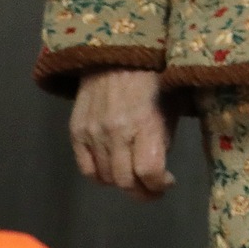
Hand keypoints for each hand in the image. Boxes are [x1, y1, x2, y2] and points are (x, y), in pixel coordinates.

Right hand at [69, 68, 176, 201]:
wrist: (115, 55)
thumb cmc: (154, 78)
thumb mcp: (172, 105)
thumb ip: (164, 139)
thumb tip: (158, 168)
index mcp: (146, 123)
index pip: (149, 171)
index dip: (159, 186)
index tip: (168, 184)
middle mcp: (117, 132)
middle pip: (125, 181)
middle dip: (142, 192)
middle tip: (152, 190)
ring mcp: (93, 133)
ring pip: (105, 177)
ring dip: (123, 184)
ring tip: (135, 179)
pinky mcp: (76, 131)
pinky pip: (85, 168)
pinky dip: (100, 177)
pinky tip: (112, 172)